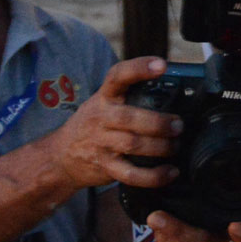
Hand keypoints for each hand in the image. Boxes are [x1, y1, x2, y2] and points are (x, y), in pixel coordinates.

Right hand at [40, 57, 182, 188]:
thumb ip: (130, 96)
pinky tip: (170, 172)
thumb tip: (174, 92)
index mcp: (104, 97)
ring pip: (133, 144)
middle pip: (130, 117)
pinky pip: (131, 174)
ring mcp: (101, 143)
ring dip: (160, 147)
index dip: (139, 68)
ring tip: (176, 146)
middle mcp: (101, 118)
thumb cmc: (93, 124)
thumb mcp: (104, 103)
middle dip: (158, 122)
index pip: (118, 76)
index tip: (160, 65)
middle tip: (178, 125)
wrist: (61, 156)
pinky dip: (154, 176)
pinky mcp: (105, 167)